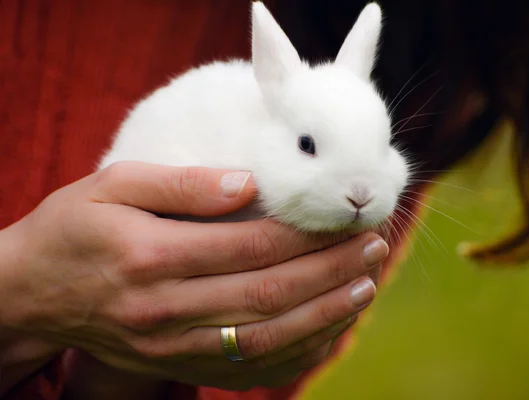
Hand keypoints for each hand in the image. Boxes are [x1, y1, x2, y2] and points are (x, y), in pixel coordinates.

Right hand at [0, 161, 387, 391]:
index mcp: (152, 256)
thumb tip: (248, 183)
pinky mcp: (176, 364)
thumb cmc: (75, 229)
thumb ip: (182, 184)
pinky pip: (249, 369)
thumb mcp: (113, 186)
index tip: (347, 219)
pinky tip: (330, 330)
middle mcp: (167, 309)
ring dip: (325, 314)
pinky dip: (297, 352)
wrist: (32, 292)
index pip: (252, 246)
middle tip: (374, 247)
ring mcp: (172, 347)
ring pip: (267, 337)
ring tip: (367, 286)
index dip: (309, 235)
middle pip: (270, 293)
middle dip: (331, 272)